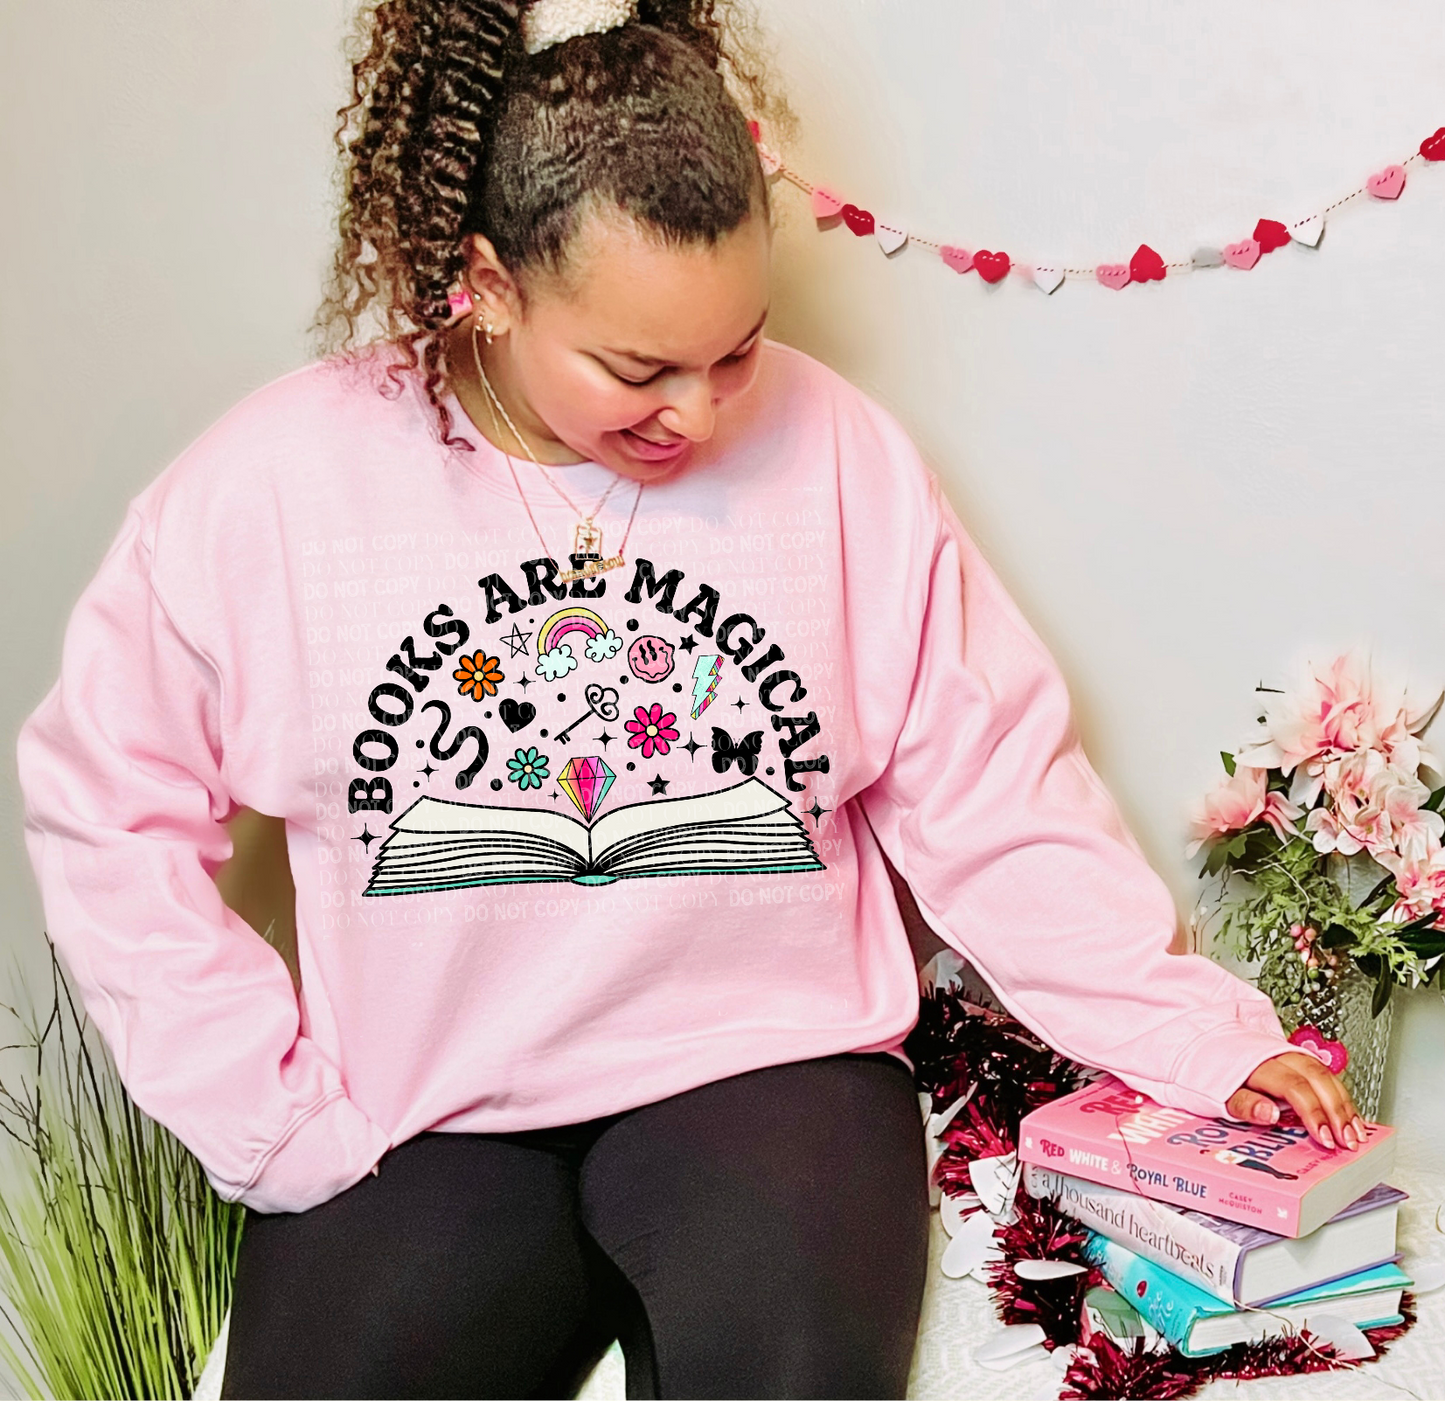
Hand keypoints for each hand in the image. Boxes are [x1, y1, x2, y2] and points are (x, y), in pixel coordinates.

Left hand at [1224, 1052, 1366, 1151]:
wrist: (1214, 1047)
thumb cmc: (1221, 1077)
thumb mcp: (1222, 1094)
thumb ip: (1244, 1104)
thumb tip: (1269, 1114)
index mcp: (1260, 1064)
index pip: (1295, 1087)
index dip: (1314, 1113)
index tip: (1325, 1138)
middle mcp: (1280, 1056)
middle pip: (1317, 1079)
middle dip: (1337, 1113)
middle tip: (1347, 1142)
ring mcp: (1293, 1056)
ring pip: (1327, 1076)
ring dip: (1346, 1107)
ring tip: (1356, 1135)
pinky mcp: (1302, 1061)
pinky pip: (1328, 1076)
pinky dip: (1344, 1099)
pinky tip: (1353, 1119)